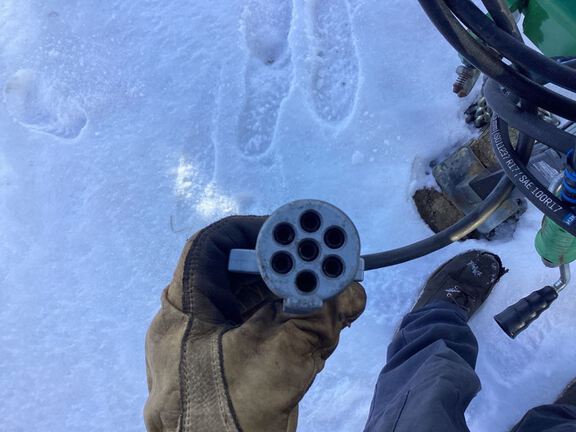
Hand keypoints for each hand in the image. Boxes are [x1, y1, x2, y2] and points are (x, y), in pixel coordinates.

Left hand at [144, 216, 366, 431]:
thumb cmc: (227, 418)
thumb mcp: (279, 362)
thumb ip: (318, 320)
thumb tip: (352, 290)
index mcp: (184, 313)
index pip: (208, 247)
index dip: (249, 231)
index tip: (291, 235)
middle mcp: (190, 326)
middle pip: (236, 277)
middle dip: (283, 269)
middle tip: (323, 266)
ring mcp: (207, 351)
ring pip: (250, 308)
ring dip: (290, 299)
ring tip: (329, 294)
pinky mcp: (226, 372)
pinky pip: (256, 336)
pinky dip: (287, 328)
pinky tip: (318, 330)